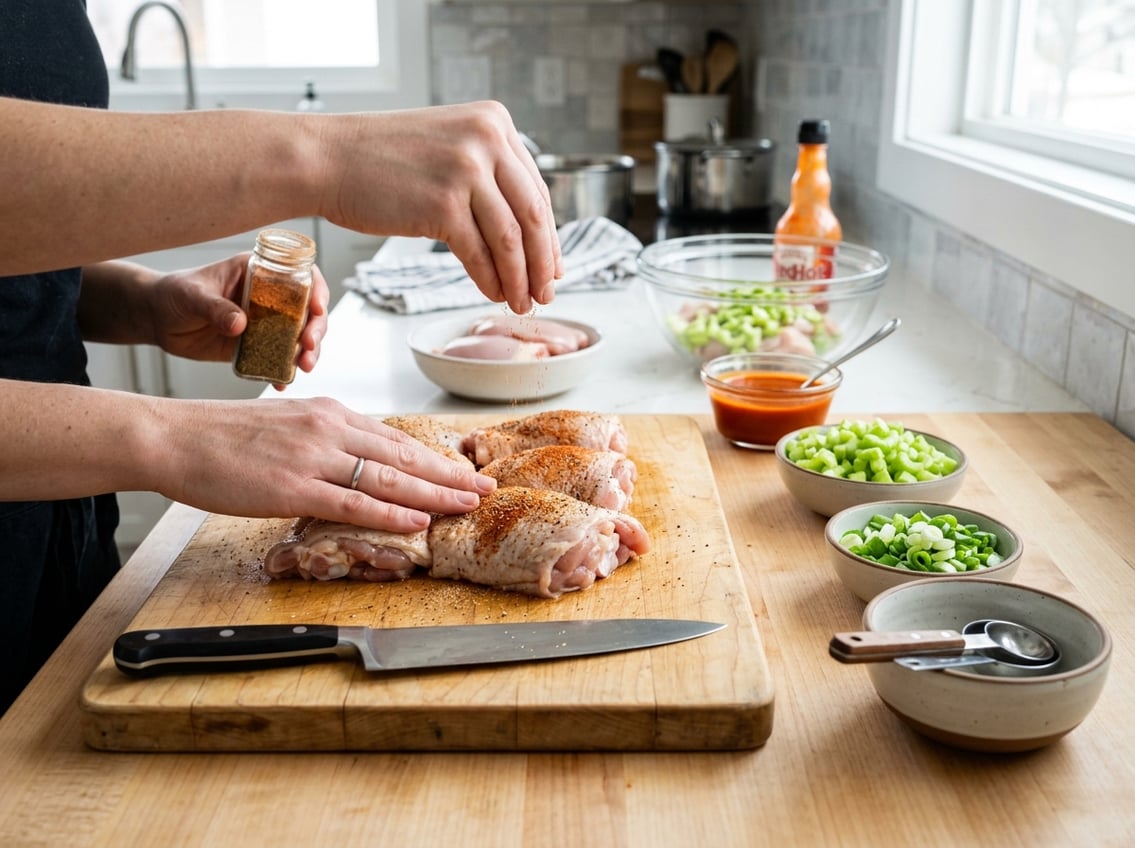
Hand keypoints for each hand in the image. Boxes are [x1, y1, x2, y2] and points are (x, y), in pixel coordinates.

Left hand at [147, 254, 329, 381]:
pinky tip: (281, 382)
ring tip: (303, 367)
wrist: (158, 319)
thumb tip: (240, 324)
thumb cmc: (174, 293)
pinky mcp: (256, 346)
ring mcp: (266, 323)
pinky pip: (277, 358)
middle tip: (307, 346)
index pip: (299, 275)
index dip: (315, 290)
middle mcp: (269, 297)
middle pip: (307, 311)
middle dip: (315, 329)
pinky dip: (283, 371)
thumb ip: (215, 307)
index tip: (316, 308)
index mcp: (258, 272)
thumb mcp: (192, 295)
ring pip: (298, 337)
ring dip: (306, 353)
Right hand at [156, 396, 494, 531]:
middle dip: (450, 474)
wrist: (173, 436)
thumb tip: (354, 460)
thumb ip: (323, 439)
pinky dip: (392, 513)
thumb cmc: (221, 436)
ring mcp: (314, 457)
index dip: (434, 457)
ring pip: (390, 477)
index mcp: (329, 412)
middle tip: (487, 488)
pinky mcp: (294, 487)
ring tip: (470, 504)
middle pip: (404, 455)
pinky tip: (419, 521)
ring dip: (436, 493)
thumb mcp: (284, 425)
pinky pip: (355, 502)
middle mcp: (330, 428)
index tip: (464, 469)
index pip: (395, 438)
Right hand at [320, 101, 562, 313]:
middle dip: (542, 263)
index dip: (549, 235)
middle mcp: (487, 140)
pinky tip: (492, 293)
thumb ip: (487, 172)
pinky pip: (479, 253)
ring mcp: (466, 171)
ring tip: (521, 303)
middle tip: (546, 292)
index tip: (552, 265)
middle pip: (534, 215)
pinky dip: (490, 279)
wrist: (325, 158)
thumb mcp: (447, 146)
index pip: (537, 188)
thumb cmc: (378, 159)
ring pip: (512, 239)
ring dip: (519, 279)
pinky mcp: (443, 204)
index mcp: (494, 121)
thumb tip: (524, 229)